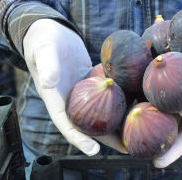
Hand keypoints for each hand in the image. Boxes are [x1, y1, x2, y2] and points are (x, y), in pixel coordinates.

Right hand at [23, 19, 126, 155]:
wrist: (50, 29)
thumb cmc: (43, 39)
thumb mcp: (43, 50)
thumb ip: (47, 66)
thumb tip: (50, 81)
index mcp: (55, 98)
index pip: (66, 124)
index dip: (79, 139)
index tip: (94, 150)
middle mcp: (69, 99)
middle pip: (89, 124)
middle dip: (107, 138)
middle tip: (128, 148)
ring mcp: (82, 91)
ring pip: (101, 110)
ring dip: (118, 120)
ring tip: (138, 130)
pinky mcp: (91, 81)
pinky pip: (106, 93)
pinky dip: (119, 98)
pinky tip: (138, 100)